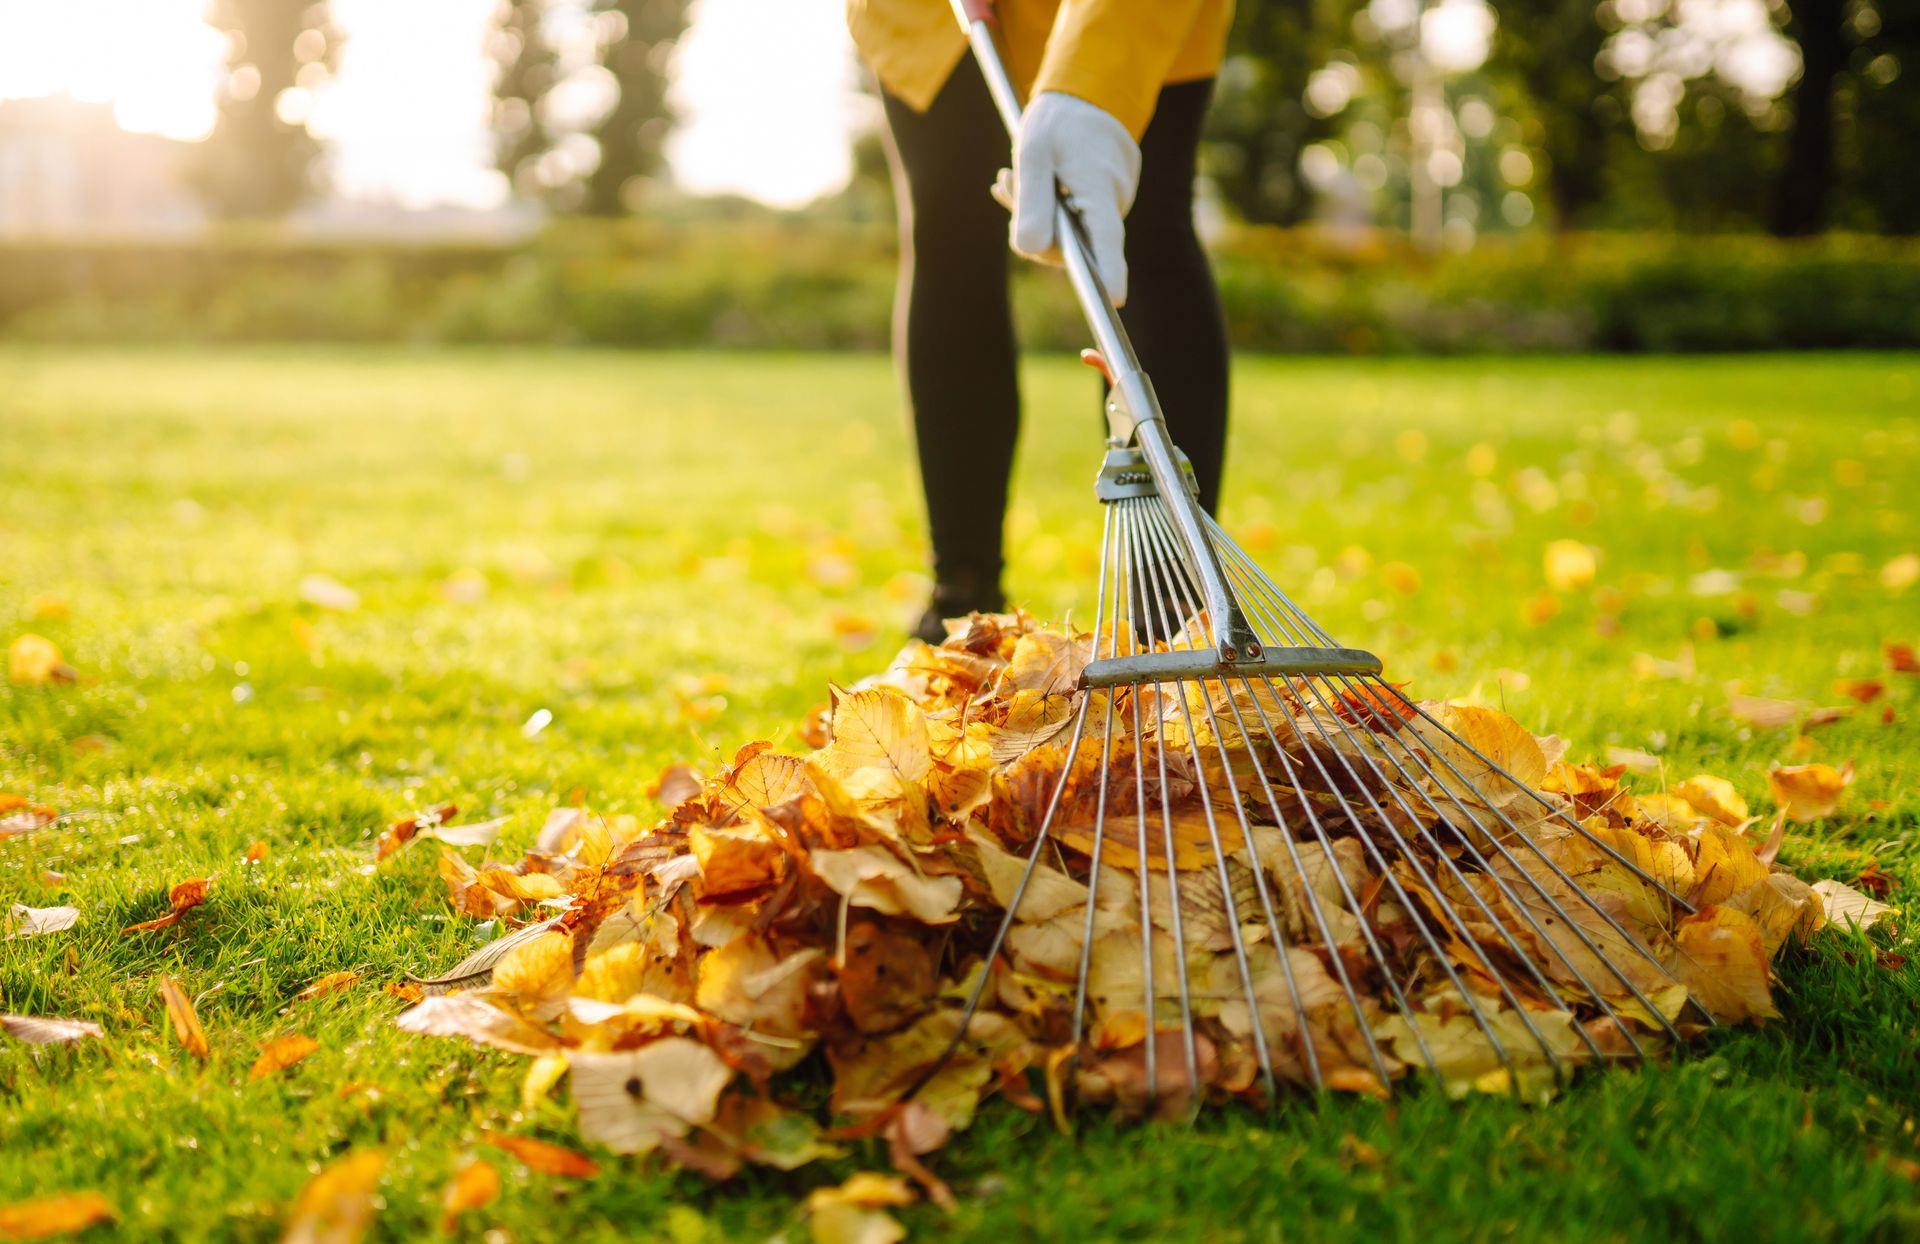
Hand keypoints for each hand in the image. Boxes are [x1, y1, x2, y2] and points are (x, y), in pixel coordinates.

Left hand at [999, 92, 1139, 305]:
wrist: (1083, 96)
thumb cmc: (1056, 122)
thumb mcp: (1032, 152)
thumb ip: (1030, 202)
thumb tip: (1030, 251)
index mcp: (1100, 185)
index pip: (1106, 238)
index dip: (1109, 271)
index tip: (1114, 300)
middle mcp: (1114, 201)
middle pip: (1073, 242)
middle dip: (1034, 223)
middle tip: (1006, 182)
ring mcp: (1113, 204)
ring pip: (1070, 232)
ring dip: (1037, 212)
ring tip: (1014, 174)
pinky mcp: (1106, 205)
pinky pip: (1074, 222)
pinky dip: (1048, 208)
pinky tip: (1029, 183)